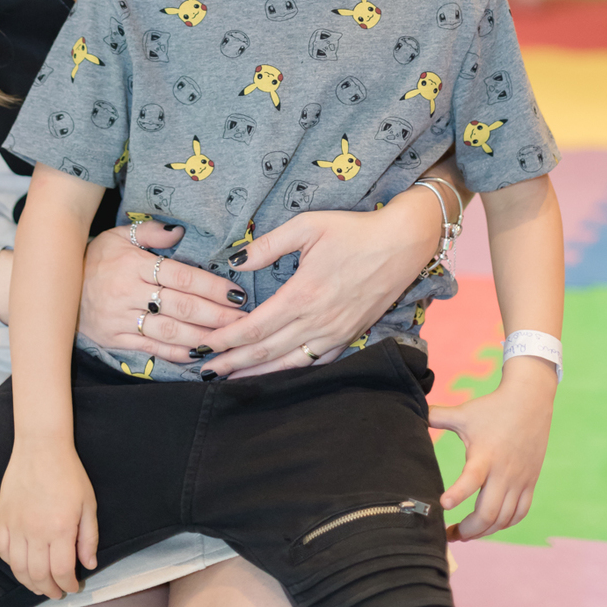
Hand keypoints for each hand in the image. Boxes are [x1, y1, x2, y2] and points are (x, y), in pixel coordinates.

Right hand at [0, 437, 98, 598]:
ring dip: (29, 583)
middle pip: (38, 575)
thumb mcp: (88, 503)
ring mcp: (16, 525)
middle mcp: (36, 531)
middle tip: (56, 592)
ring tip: (39, 586)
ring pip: (18, 568)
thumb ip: (89, 537)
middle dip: (49, 590)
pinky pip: (2, 550)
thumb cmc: (68, 473)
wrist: (41, 446)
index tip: (73, 587)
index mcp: (60, 528)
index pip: (62, 571)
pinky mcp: (2, 517)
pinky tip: (21, 564)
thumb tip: (88, 565)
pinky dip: (11, 563)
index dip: (68, 585)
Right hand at [79, 221, 244, 364]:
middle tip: (244, 320)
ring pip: (168, 332)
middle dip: (216, 315)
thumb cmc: (96, 257)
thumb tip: (180, 232)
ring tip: (228, 340)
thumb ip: (151, 232)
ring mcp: (120, 319)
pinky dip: (175, 354)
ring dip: (202, 338)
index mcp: (133, 264)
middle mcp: (127, 292)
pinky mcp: (114, 339)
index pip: (181, 276)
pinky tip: (197, 355)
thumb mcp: (119, 235)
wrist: (56, 284)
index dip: (212, 286)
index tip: (237, 293)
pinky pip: (149, 349)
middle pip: (181, 307)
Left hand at [190, 198, 443, 378]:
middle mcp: (317, 321)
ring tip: (230, 380)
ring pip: (288, 364)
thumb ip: (269, 244)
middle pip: (266, 352)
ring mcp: (335, 334)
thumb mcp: (308, 225)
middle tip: (205, 370)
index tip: (205, 345)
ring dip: (256, 374)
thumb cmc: (353, 231)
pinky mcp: (349, 337)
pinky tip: (274, 377)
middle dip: (232, 363)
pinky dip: (290, 374)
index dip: (226, 340)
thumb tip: (235, 262)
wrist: (401, 244)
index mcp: (303, 294)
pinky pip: (315, 364)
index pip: (255, 327)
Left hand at [429, 355, 556, 540]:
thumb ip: (438, 416)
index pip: (471, 480)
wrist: (529, 400)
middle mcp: (503, 472)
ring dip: (485, 531)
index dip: (457, 495)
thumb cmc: (492, 408)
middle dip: (468, 530)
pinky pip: (520, 513)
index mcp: (484, 456)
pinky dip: (505, 524)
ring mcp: (519, 480)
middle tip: (452, 534)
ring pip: (504, 519)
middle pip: (488, 514)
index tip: (443, 505)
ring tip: (467, 534)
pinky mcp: (530, 483)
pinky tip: (492, 524)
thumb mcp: (464, 413)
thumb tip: (417, 414)